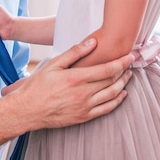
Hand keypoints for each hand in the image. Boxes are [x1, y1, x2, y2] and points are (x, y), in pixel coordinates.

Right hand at [3, 38, 133, 127]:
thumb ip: (74, 53)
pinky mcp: (84, 117)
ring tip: (129, 76)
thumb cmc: (38, 85)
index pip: (107, 69)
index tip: (130, 56)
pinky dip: (117, 101)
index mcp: (76, 78)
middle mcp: (83, 93)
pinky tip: (121, 94)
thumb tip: (92, 42)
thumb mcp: (53, 64)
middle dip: (124, 71)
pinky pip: (106, 109)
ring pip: (112, 95)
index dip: (121, 62)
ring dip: (123, 85)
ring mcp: (85, 107)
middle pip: (112, 81)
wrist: (28, 110)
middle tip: (131, 63)